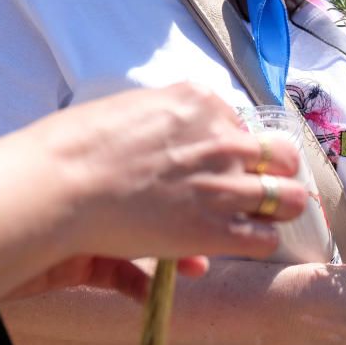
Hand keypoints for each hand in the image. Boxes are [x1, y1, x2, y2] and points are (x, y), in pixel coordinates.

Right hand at [19, 83, 307, 292]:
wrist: (58, 184)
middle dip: (276, 172)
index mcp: (200, 102)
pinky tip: (238, 242)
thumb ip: (164, 122)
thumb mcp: (130, 111)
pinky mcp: (215, 227)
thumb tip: (176, 143)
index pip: (243, 125)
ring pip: (287, 198)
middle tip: (258, 188)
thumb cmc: (77, 147)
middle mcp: (221, 138)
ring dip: (277, 209)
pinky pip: (265, 238)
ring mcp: (223, 182)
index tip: (218, 164)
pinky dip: (257, 242)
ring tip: (258, 218)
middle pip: (282, 156)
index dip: (236, 148)